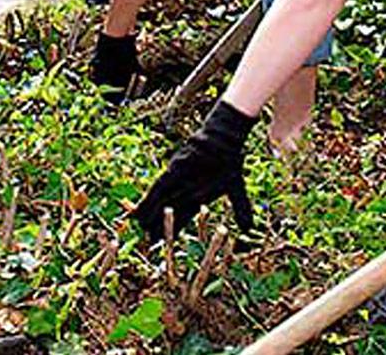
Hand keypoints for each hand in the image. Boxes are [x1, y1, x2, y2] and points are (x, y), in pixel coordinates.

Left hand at [131, 103, 256, 241]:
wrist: (226, 141)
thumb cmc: (230, 163)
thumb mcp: (237, 191)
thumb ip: (241, 210)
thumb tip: (248, 229)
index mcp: (196, 198)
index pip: (181, 218)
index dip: (170, 231)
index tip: (160, 243)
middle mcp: (184, 191)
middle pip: (167, 213)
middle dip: (155, 226)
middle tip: (144, 241)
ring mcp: (178, 181)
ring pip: (159, 202)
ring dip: (148, 215)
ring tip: (136, 227)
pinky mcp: (174, 171)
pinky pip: (158, 188)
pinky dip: (149, 200)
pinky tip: (139, 210)